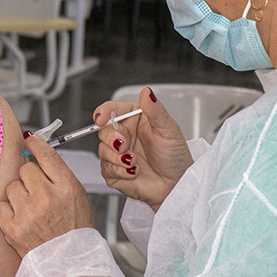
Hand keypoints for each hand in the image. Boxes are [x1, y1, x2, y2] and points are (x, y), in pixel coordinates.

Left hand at [0, 135, 94, 257]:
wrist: (69, 263)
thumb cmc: (73, 227)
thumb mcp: (77, 194)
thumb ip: (57, 172)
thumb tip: (34, 148)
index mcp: (67, 187)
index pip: (46, 154)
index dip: (35, 143)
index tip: (29, 139)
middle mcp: (47, 198)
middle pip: (25, 168)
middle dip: (29, 177)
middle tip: (38, 192)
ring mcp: (28, 214)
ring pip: (11, 186)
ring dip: (19, 194)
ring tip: (31, 209)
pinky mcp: (12, 229)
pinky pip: (0, 205)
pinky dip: (8, 210)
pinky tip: (21, 219)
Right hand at [94, 87, 191, 210]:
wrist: (176, 184)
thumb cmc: (175, 156)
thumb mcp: (168, 130)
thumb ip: (155, 110)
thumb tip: (147, 92)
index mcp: (134, 120)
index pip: (113, 110)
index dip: (103, 112)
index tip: (101, 118)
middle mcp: (125, 135)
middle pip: (103, 131)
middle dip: (112, 139)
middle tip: (125, 146)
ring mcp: (118, 154)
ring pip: (102, 151)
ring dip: (118, 158)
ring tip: (135, 162)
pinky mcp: (115, 172)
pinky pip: (105, 169)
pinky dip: (119, 172)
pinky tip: (134, 172)